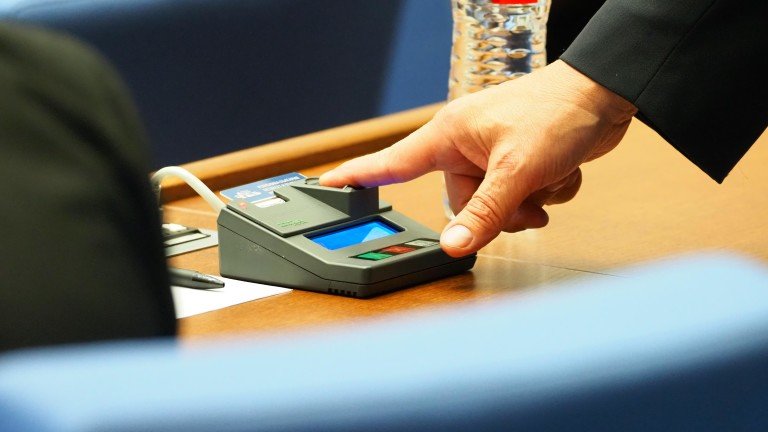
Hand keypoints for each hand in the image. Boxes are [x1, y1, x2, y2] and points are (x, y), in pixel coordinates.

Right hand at [320, 60, 636, 256]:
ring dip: (527, 203)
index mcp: (449, 136)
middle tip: (525, 192)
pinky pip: (521, 200)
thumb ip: (484, 211)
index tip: (327, 185)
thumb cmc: (557, 111)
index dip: (358, 176)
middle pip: (460, 203)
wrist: (606, 95)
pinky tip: (560, 172)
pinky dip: (544, 194)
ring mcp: (492, 156)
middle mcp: (466, 147)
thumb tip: (453, 245)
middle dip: (499, 209)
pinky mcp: (517, 164)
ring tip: (547, 177)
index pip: (392, 162)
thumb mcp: (517, 168)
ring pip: (494, 207)